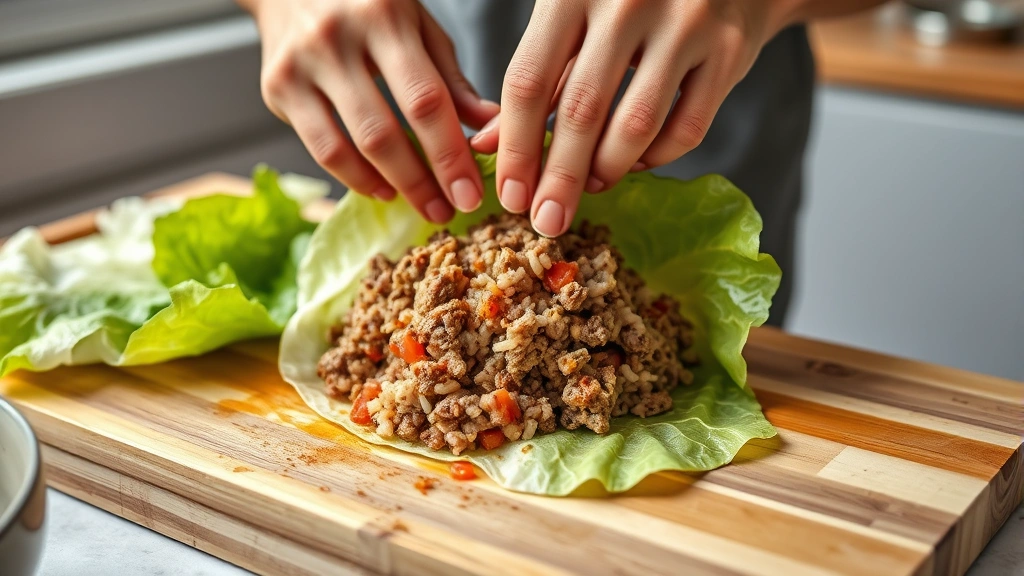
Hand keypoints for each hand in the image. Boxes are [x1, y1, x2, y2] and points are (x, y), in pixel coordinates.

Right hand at [243, 0, 499, 222]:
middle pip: (385, 132)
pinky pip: (320, 149)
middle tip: (450, 211)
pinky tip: (382, 188)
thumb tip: (491, 128)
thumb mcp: (417, 25)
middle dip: (422, 182)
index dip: (450, 154)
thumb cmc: (368, 5)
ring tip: (422, 205)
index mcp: (384, 17)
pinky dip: (355, 177)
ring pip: (349, 146)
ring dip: (391, 186)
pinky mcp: (276, 88)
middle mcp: (336, 39)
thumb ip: (450, 78)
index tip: (472, 193)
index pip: (424, 100)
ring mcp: (300, 65)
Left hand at [471, 0, 787, 235]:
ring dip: (607, 170)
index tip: (510, 196)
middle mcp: (627, 1)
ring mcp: (685, 23)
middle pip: (581, 111)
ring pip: (636, 125)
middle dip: (559, 179)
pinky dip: (657, 157)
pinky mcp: (729, 49)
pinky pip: (688, 128)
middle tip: (546, 221)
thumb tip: (485, 146)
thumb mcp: (572, 18)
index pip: (530, 82)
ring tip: (590, 186)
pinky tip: (636, 161)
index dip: (517, 148)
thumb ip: (536, 77)